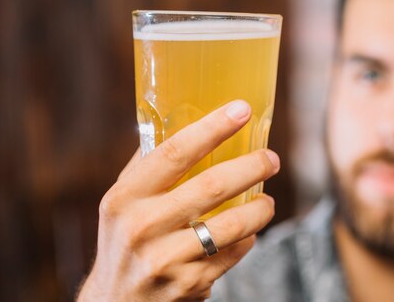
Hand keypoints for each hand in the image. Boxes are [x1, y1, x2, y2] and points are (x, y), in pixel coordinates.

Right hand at [77, 100, 279, 300]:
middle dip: (252, 167)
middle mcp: (142, 227)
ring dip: (261, 209)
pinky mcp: (189, 284)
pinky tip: (249, 232)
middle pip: (212, 186)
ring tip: (268, 200)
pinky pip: (233, 253)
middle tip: (271, 159)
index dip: (212, 128)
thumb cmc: (124, 239)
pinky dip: (248, 239)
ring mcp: (166, 259)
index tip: (242, 110)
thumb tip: (183, 121)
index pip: (174, 152)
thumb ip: (148, 167)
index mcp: (125, 197)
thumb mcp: (122, 202)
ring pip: (232, 225)